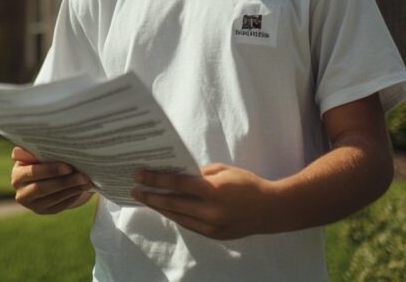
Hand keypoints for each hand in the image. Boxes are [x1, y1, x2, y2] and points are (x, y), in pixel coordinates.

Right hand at [10, 146, 92, 213]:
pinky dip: (71, 198)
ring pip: (52, 198)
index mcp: (17, 174)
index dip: (50, 170)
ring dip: (71, 189)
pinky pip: (58, 206)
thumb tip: (34, 143)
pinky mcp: (43, 211)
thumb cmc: (43, 159)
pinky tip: (81, 190)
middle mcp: (21, 192)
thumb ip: (34, 151)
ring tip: (86, 182)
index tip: (68, 166)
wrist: (47, 176)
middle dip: (64, 182)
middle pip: (42, 188)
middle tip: (83, 176)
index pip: (32, 172)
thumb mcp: (37, 154)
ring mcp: (31, 204)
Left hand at [131, 163, 276, 239]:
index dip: (155, 180)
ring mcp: (211, 226)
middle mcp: (209, 211)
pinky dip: (176, 216)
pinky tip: (165, 209)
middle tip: (135, 189)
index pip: (176, 185)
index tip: (139, 175)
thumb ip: (200, 173)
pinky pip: (189, 225)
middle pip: (172, 204)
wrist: (271, 210)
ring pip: (178, 217)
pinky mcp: (214, 235)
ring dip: (160, 208)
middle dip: (151, 196)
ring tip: (145, 199)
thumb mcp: (224, 170)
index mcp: (212, 190)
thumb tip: (178, 175)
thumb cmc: (247, 183)